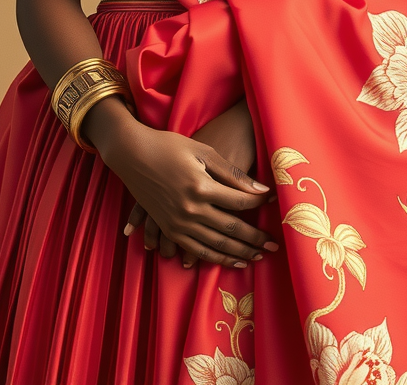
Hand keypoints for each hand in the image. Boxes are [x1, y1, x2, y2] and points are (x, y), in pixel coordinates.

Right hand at [98, 107, 277, 268]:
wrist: (132, 153)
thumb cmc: (169, 146)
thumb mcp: (203, 151)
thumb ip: (232, 173)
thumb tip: (261, 189)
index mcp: (201, 187)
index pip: (239, 202)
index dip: (259, 204)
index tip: (275, 205)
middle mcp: (190, 209)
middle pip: (231, 228)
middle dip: (255, 238)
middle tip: (274, 246)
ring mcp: (177, 222)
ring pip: (215, 245)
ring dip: (238, 253)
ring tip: (257, 257)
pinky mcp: (168, 228)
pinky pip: (195, 249)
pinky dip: (215, 258)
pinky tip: (231, 260)